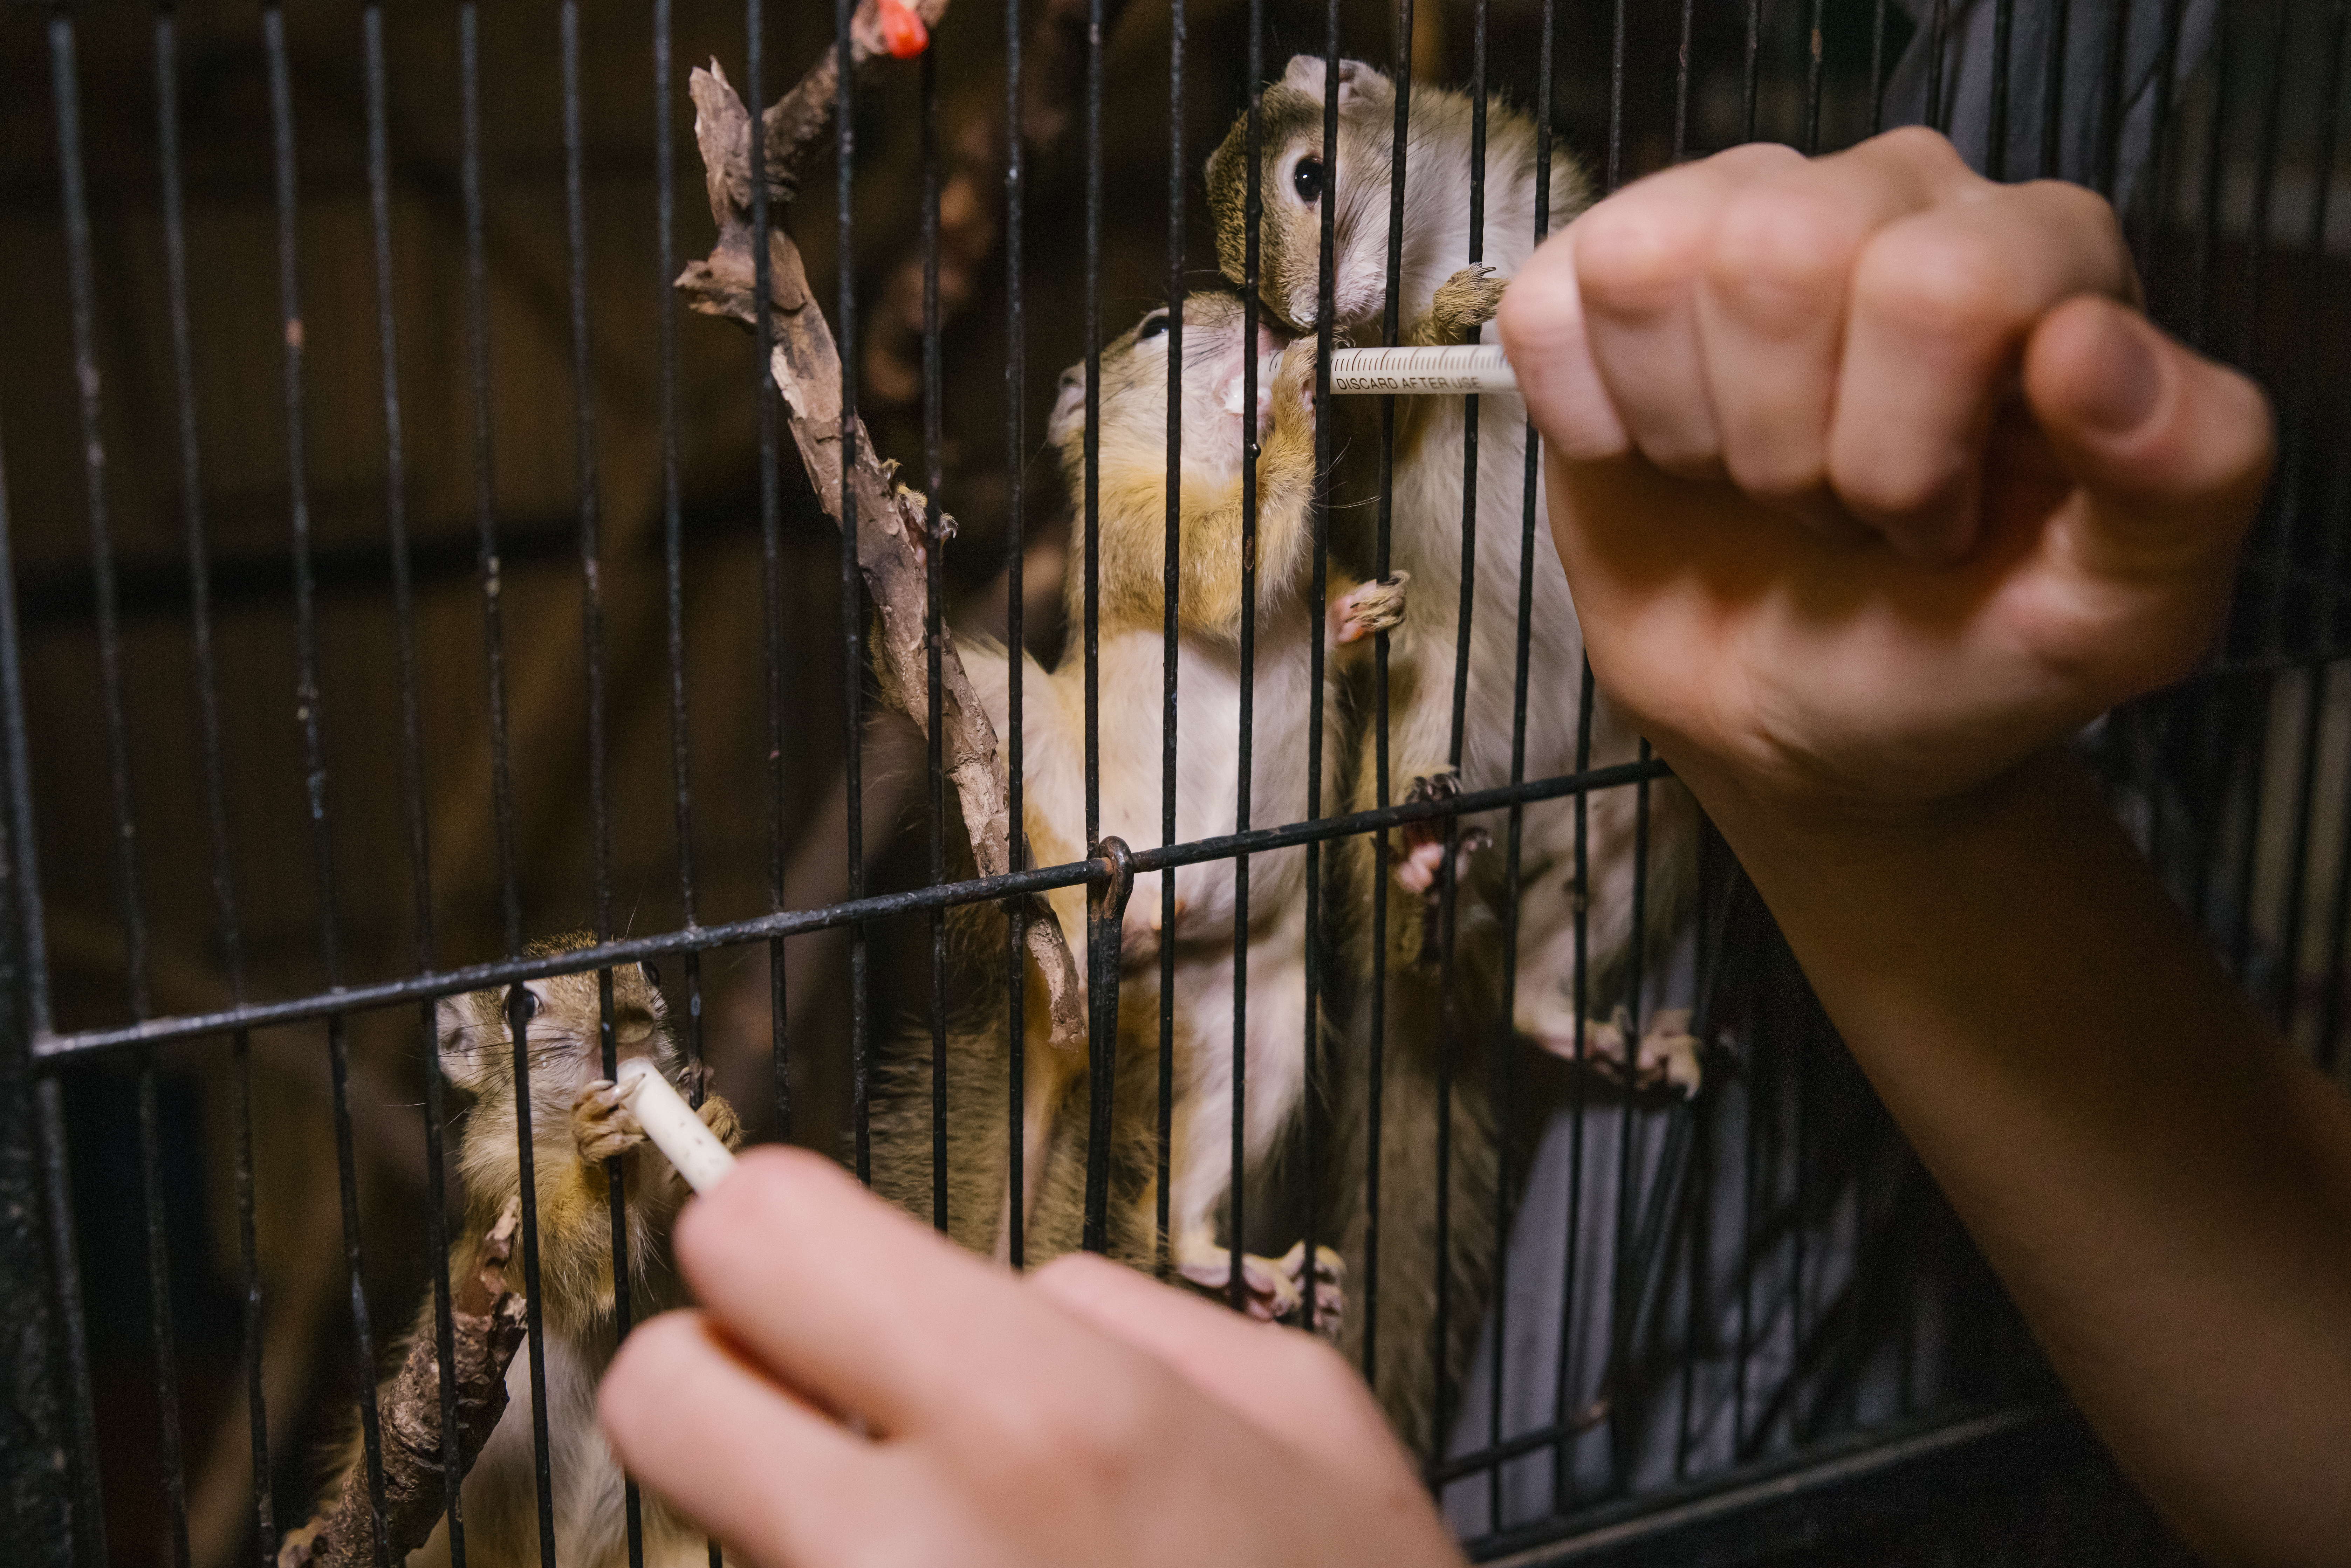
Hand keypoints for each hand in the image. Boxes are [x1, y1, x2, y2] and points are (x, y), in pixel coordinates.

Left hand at [597, 1148, 1462, 1567]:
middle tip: (820, 1404)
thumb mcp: (1305, 1424)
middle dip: (724, 1376)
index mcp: (1041, 1416)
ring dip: (795, 1520)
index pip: (758, 1234)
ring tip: (944, 1550)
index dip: (779, 1240)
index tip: (815, 1268)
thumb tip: (1009, 1295)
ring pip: (719, 1530)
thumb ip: (1134, 1318)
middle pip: (655, 1390)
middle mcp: (913, 1547)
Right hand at [1498, 127, 2272, 819]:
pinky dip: (1583, 413)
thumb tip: (2088, 346)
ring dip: (1689, 430)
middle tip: (1828, 513)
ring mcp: (1740, 221)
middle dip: (1789, 449)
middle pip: (1780, 255)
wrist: (1803, 726)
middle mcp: (1892, 201)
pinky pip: (1552, 300)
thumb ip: (2184, 478)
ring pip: (1658, 266)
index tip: (1924, 529)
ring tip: (1745, 482)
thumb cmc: (1957, 661)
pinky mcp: (1609, 281)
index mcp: (2036, 255)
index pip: (1943, 282)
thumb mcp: (2120, 616)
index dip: (1905, 450)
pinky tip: (1644, 455)